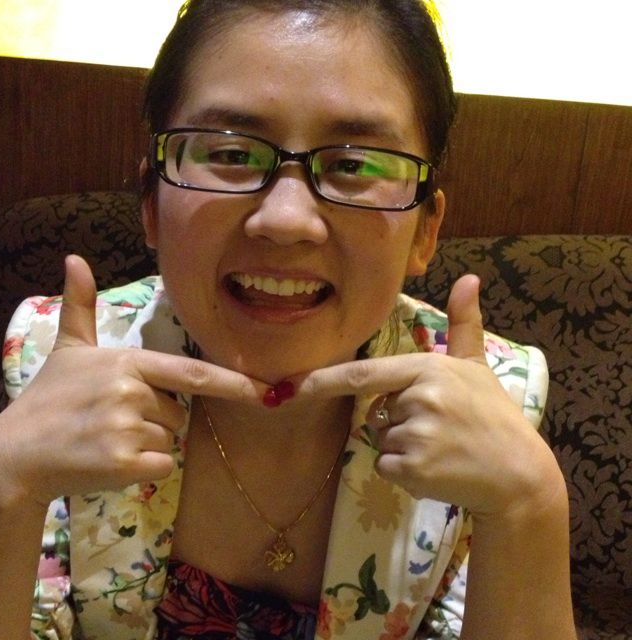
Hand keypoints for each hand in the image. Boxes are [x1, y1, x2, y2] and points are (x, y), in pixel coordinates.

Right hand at [0, 255, 266, 505]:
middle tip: (112, 420)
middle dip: (156, 419)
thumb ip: (80, 306)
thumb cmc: (48, 399)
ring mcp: (128, 428)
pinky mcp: (124, 464)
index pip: (193, 374)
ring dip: (147, 445)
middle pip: (179, 413)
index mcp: (128, 362)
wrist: (12, 454)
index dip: (234, 382)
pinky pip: (162, 466)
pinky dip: (144, 469)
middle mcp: (132, 392)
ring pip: (170, 441)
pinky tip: (109, 460)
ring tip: (106, 438)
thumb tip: (74, 259)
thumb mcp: (68, 349)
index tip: (268, 390)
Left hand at [296, 275, 558, 518]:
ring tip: (443, 448)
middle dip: (395, 420)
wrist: (520, 473)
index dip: (324, 380)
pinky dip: (403, 473)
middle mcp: (418, 398)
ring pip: (380, 441)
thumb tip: (469, 278)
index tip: (292, 386)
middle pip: (375, 412)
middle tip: (440, 427)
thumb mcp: (478, 366)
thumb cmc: (495, 415)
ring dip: (402, 448)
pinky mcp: (413, 470)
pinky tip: (438, 468)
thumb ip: (464, 324)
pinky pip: (386, 467)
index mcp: (427, 368)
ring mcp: (414, 435)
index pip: (364, 374)